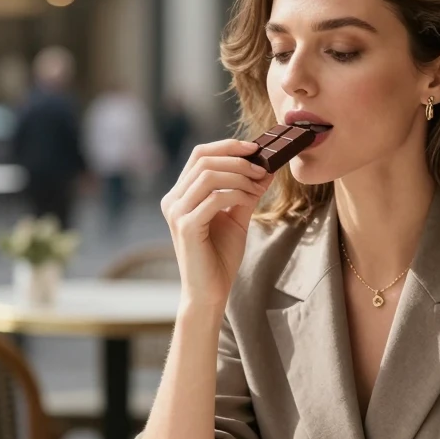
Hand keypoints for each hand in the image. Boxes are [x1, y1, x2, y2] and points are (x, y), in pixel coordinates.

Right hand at [161, 139, 273, 307]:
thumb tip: (266, 168)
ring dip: (240, 176)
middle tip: (262, 168)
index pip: (200, 155)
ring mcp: (176, 212)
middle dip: (237, 159)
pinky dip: (236, 194)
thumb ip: (246, 192)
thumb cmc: (219, 257)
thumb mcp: (237, 218)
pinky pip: (213, 198)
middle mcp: (173, 200)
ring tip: (258, 186)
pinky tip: (249, 200)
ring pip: (208, 175)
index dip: (227, 146)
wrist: (210, 292)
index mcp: (181, 195)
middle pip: (204, 160)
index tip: (255, 148)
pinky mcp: (185, 226)